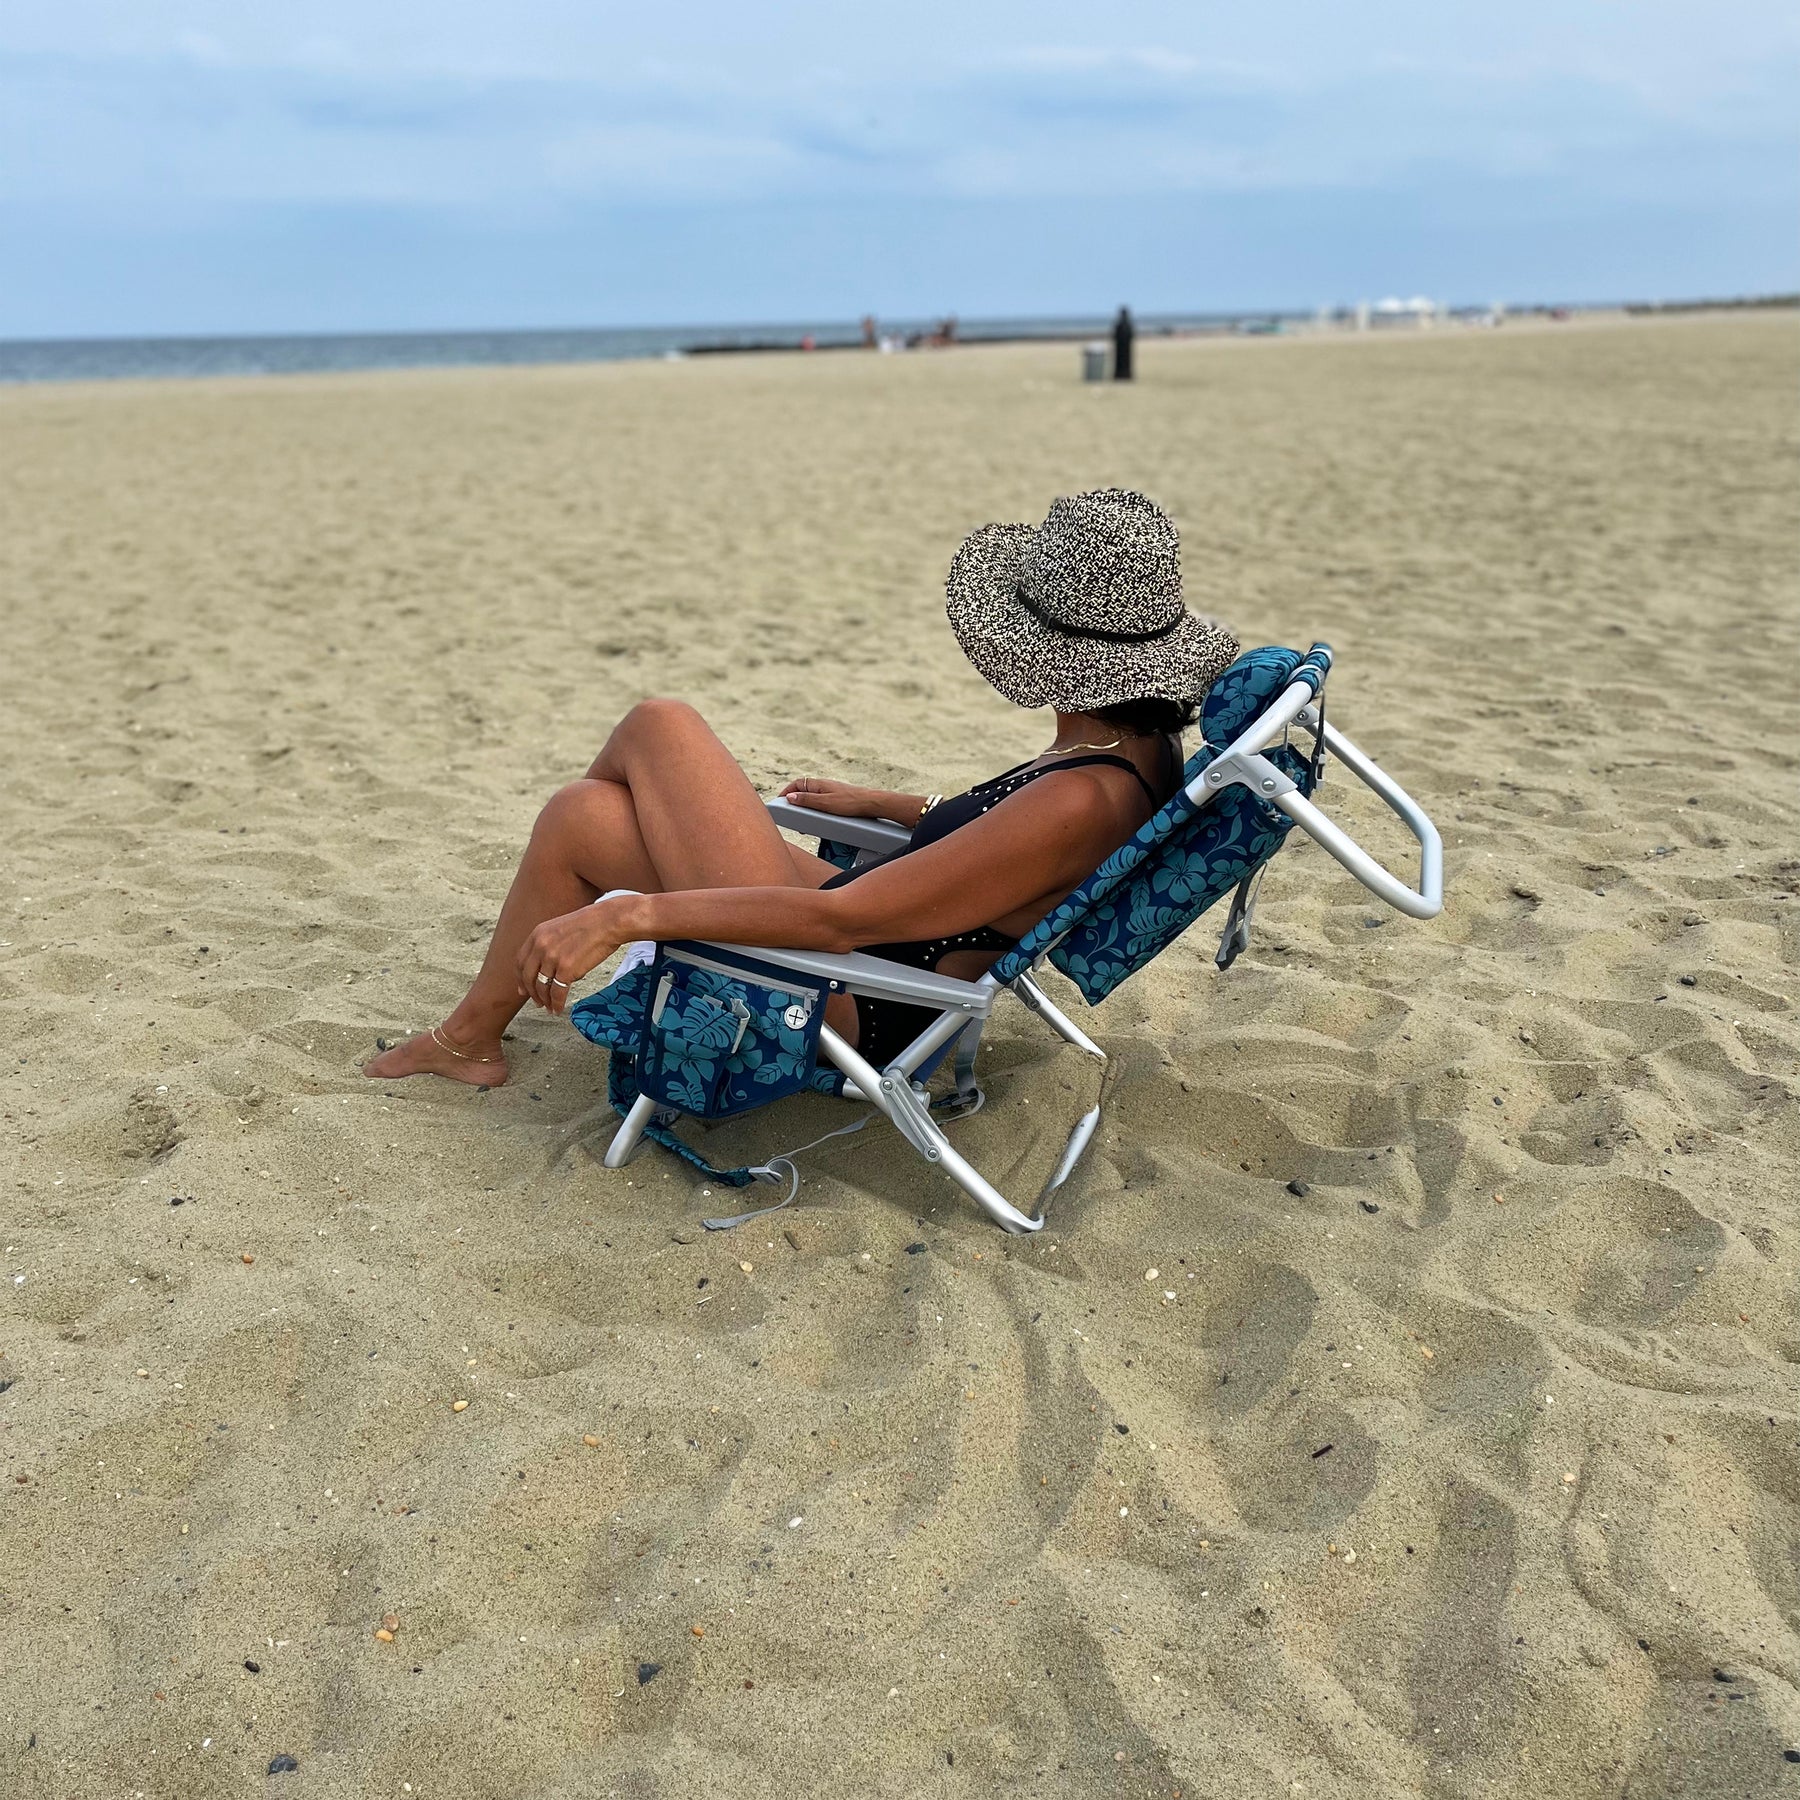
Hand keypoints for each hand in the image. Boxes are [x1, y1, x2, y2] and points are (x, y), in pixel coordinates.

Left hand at [516, 899, 629, 1014]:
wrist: (608, 922)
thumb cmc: (591, 924)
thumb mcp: (560, 928)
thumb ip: (549, 944)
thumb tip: (546, 965)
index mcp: (537, 934)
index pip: (520, 961)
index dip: (521, 979)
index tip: (523, 989)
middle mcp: (541, 946)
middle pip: (528, 977)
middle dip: (531, 993)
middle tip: (537, 1002)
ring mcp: (552, 958)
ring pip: (542, 987)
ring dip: (545, 1000)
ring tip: (549, 1007)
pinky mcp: (566, 969)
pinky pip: (557, 992)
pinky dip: (557, 1003)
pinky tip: (558, 1008)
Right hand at [779, 777, 899, 819]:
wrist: (872, 803)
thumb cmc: (851, 803)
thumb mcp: (825, 804)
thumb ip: (807, 800)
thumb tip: (790, 797)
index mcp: (818, 784)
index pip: (796, 784)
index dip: (786, 792)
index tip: (780, 802)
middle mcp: (823, 786)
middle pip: (803, 791)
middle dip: (794, 802)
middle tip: (791, 814)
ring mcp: (831, 792)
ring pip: (812, 798)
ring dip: (805, 807)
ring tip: (803, 820)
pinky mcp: (837, 799)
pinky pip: (820, 803)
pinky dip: (815, 810)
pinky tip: (818, 819)